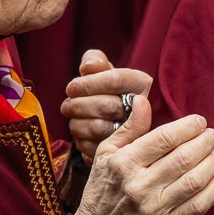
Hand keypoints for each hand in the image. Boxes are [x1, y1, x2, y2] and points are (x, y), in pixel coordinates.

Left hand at [62, 50, 152, 166]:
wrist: (125, 120)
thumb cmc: (112, 92)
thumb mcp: (106, 72)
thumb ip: (95, 61)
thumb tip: (88, 67)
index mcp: (144, 84)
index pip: (115, 80)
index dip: (88, 84)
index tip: (71, 88)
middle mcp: (146, 108)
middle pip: (106, 106)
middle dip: (79, 105)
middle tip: (67, 105)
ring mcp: (137, 134)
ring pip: (99, 128)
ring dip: (78, 123)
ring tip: (73, 118)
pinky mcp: (123, 153)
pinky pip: (96, 148)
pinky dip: (82, 140)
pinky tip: (82, 132)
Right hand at [69, 93, 213, 214]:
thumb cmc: (103, 188)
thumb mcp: (106, 154)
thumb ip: (128, 127)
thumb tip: (143, 99)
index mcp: (124, 163)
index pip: (164, 138)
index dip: (188, 127)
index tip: (200, 121)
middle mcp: (139, 185)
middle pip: (184, 158)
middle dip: (205, 142)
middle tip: (212, 136)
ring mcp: (154, 208)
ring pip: (193, 181)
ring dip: (211, 163)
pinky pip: (197, 206)